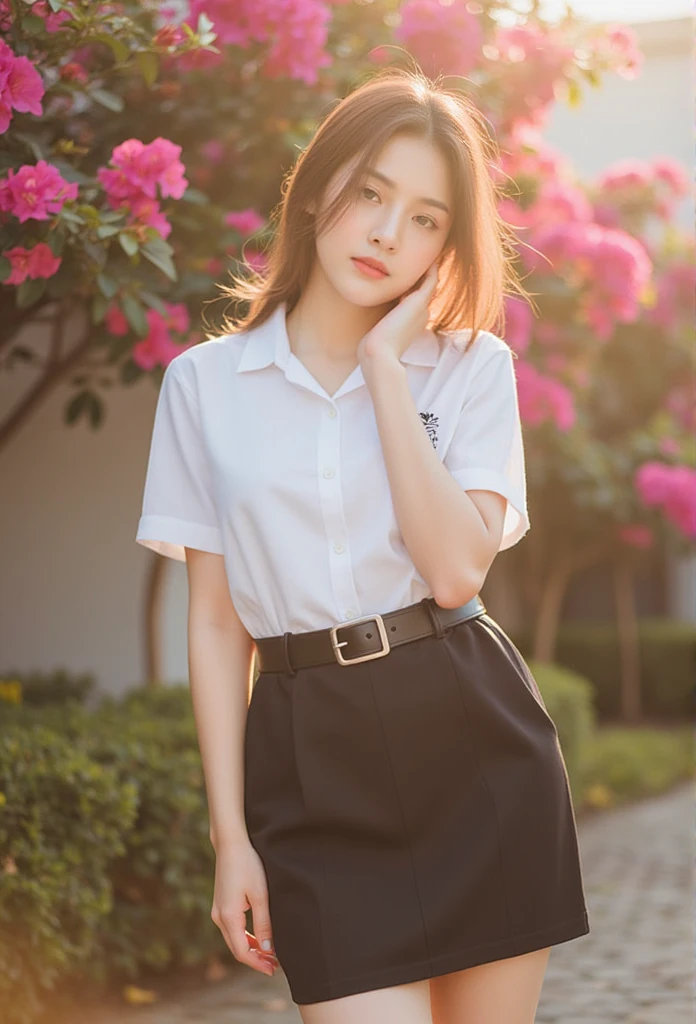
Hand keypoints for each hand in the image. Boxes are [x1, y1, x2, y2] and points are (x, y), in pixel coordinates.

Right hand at [210, 842, 279, 976]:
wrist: (231, 843)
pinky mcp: (221, 904)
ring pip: (234, 939)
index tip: (273, 969)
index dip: (257, 963)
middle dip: (255, 959)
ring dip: (251, 948)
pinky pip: (232, 928)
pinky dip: (245, 937)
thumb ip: (264, 923)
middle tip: (274, 966)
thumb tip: (267, 949)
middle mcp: (219, 917)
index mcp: (228, 917)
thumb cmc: (248, 865)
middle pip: (236, 948)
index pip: (242, 951)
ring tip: (269, 955)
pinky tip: (258, 938)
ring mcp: (218, 910)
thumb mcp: (260, 895)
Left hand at [357, 260, 439, 368]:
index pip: (415, 299)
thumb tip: (371, 323)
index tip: (403, 273)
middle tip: (417, 257)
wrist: (378, 354)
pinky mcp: (419, 301)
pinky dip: (431, 268)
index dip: (412, 286)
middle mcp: (421, 314)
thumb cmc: (373, 348)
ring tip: (425, 252)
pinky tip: (428, 255)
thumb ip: (378, 323)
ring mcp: (422, 308)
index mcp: (412, 322)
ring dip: (427, 269)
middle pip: (423, 290)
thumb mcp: (377, 332)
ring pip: (429, 283)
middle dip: (420, 275)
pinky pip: (431, 279)